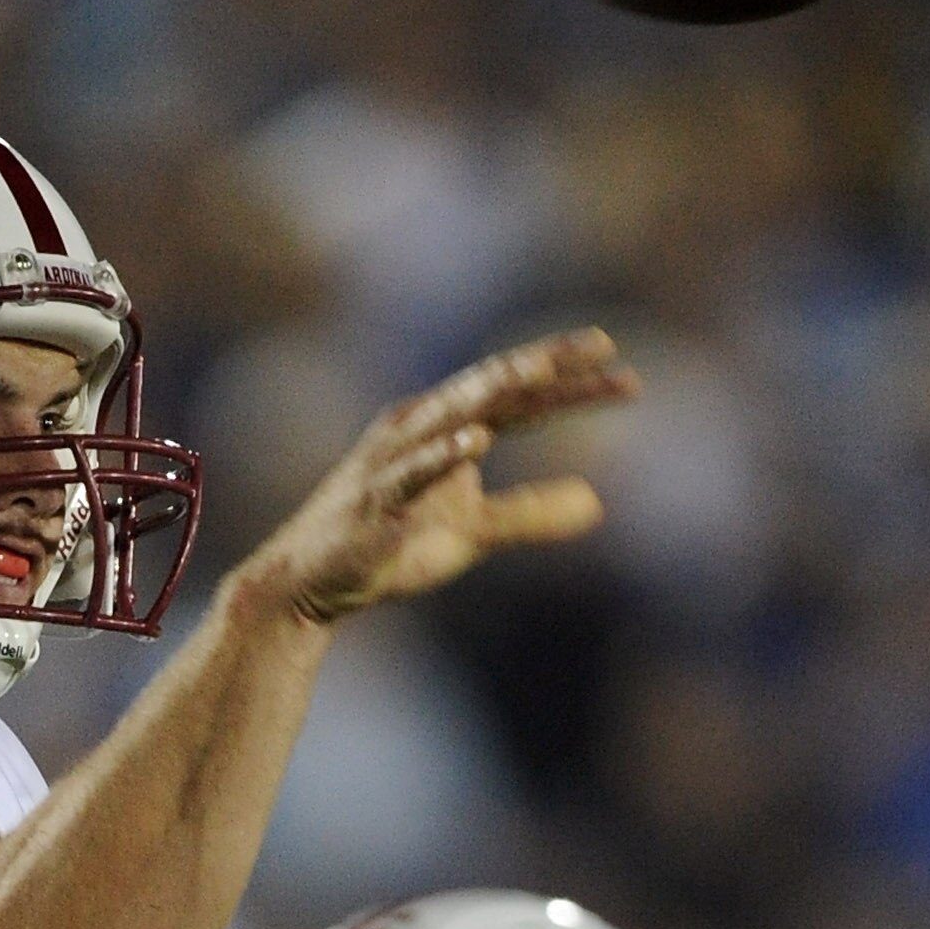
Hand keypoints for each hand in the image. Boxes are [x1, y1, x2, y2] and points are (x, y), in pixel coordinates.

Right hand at [247, 330, 637, 623]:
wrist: (305, 582)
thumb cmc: (392, 545)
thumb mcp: (471, 530)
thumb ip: (530, 514)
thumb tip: (598, 505)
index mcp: (442, 425)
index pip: (515, 394)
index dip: (567, 379)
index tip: (623, 368)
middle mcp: (417, 428)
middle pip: (491, 386)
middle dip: (544, 364)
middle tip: (603, 346)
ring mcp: (392, 460)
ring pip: (449, 414)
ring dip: (494, 390)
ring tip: (540, 370)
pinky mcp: (373, 501)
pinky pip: (410, 472)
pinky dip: (441, 454)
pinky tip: (475, 441)